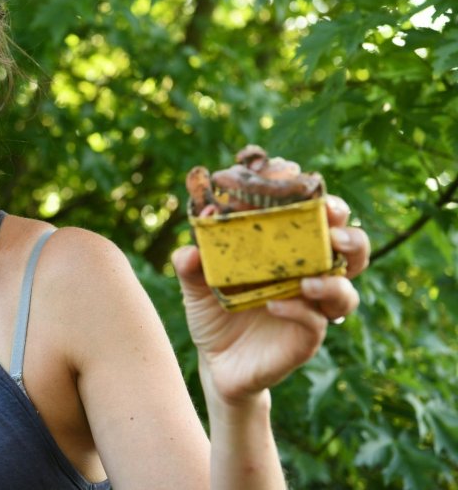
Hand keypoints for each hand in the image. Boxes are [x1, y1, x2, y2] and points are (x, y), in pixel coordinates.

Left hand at [172, 194, 368, 404]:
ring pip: (345, 291)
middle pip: (350, 248)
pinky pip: (314, 323)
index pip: (312, 216)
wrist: (215, 364)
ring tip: (306, 279)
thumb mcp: (194, 285)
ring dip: (332, 280)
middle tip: (332, 225)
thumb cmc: (213, 312)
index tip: (296, 175)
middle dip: (349, 233)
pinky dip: (298, 312)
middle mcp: (309, 275)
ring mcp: (312, 308)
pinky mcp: (306, 339)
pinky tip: (275, 306)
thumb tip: (190, 247)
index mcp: (287, 251)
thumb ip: (190, 265)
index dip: (312, 195)